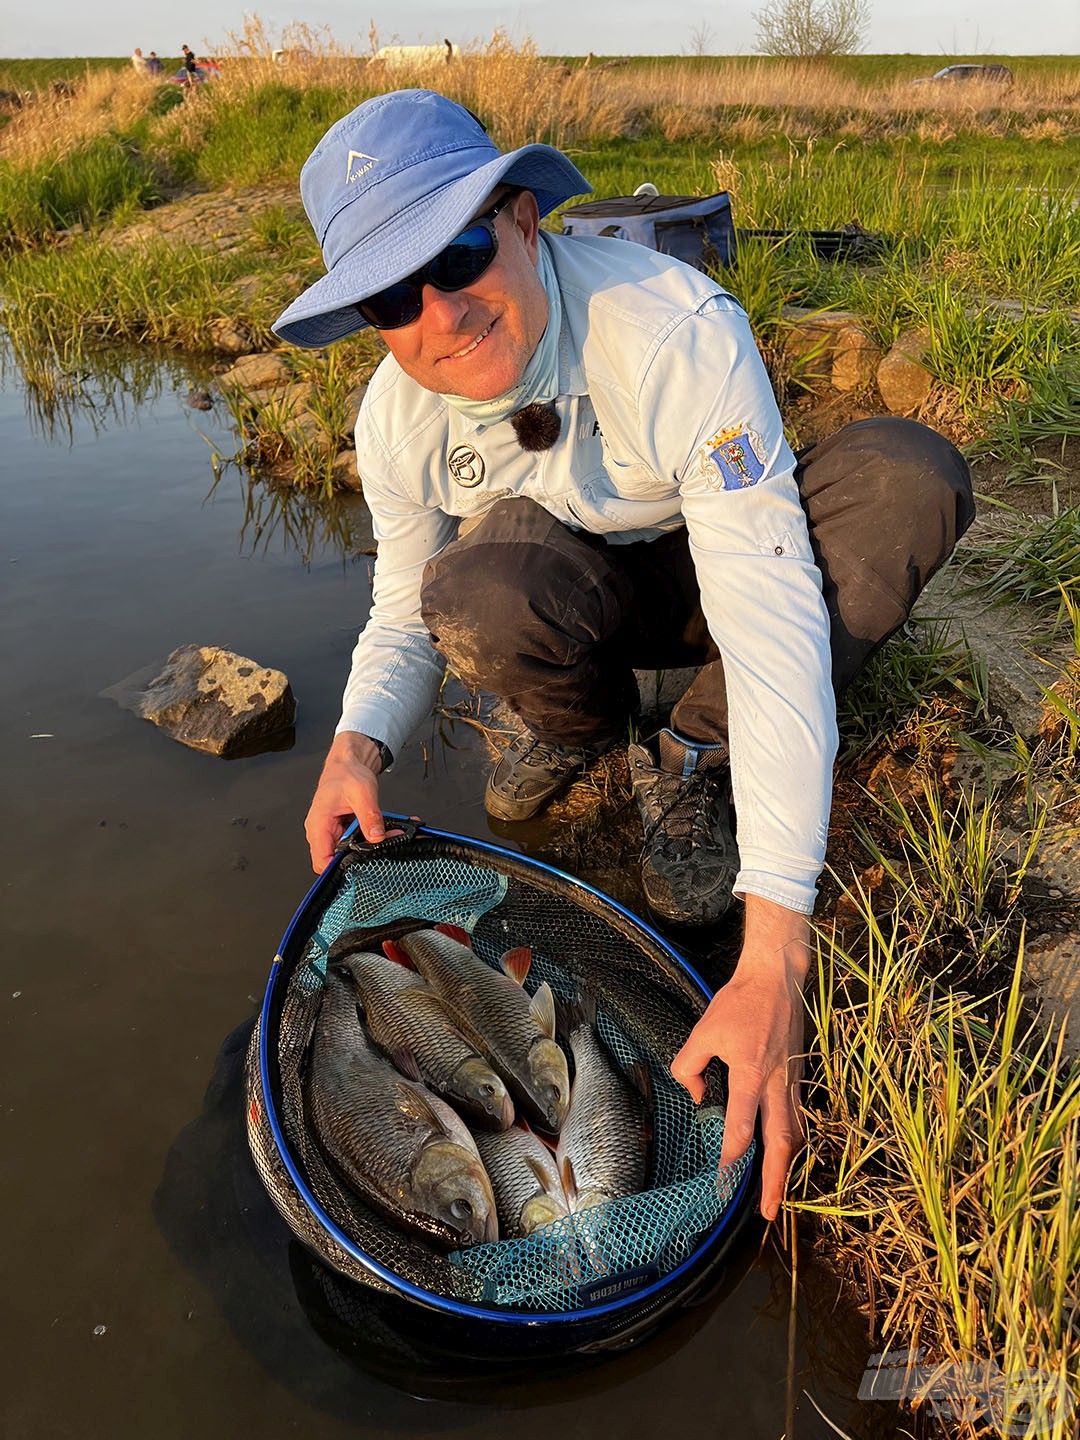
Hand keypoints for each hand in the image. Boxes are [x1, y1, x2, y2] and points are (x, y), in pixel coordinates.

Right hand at [304, 731, 391, 871]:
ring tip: (392, 835)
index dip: (338, 869)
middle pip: (338, 859)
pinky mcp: (344, 830)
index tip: (361, 867)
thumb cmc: (346, 773)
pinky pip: (357, 841)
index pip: (321, 860)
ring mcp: (333, 832)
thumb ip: (369, 816)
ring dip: (371, 846)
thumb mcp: (361, 792)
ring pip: (350, 851)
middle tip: (386, 844)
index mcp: (319, 825)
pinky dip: (372, 838)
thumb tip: (376, 837)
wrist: (348, 762)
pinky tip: (388, 830)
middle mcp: (323, 832)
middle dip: (363, 856)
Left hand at [670, 895, 810, 1220]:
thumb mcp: (703, 1032)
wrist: (777, 977)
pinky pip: (798, 1116)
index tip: (722, 1183)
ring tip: (779, 1193)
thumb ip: (689, 1067)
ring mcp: (794, 1081)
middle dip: (776, 1183)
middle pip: (781, 1145)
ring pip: (795, 1134)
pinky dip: (793, 1141)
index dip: (731, 1161)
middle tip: (769, 1214)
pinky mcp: (800, 1075)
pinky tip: (784, 1151)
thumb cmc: (738, 1002)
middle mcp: (778, 1085)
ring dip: (787, 1167)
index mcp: (752, 1076)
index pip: (741, 1130)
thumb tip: (696, 1097)